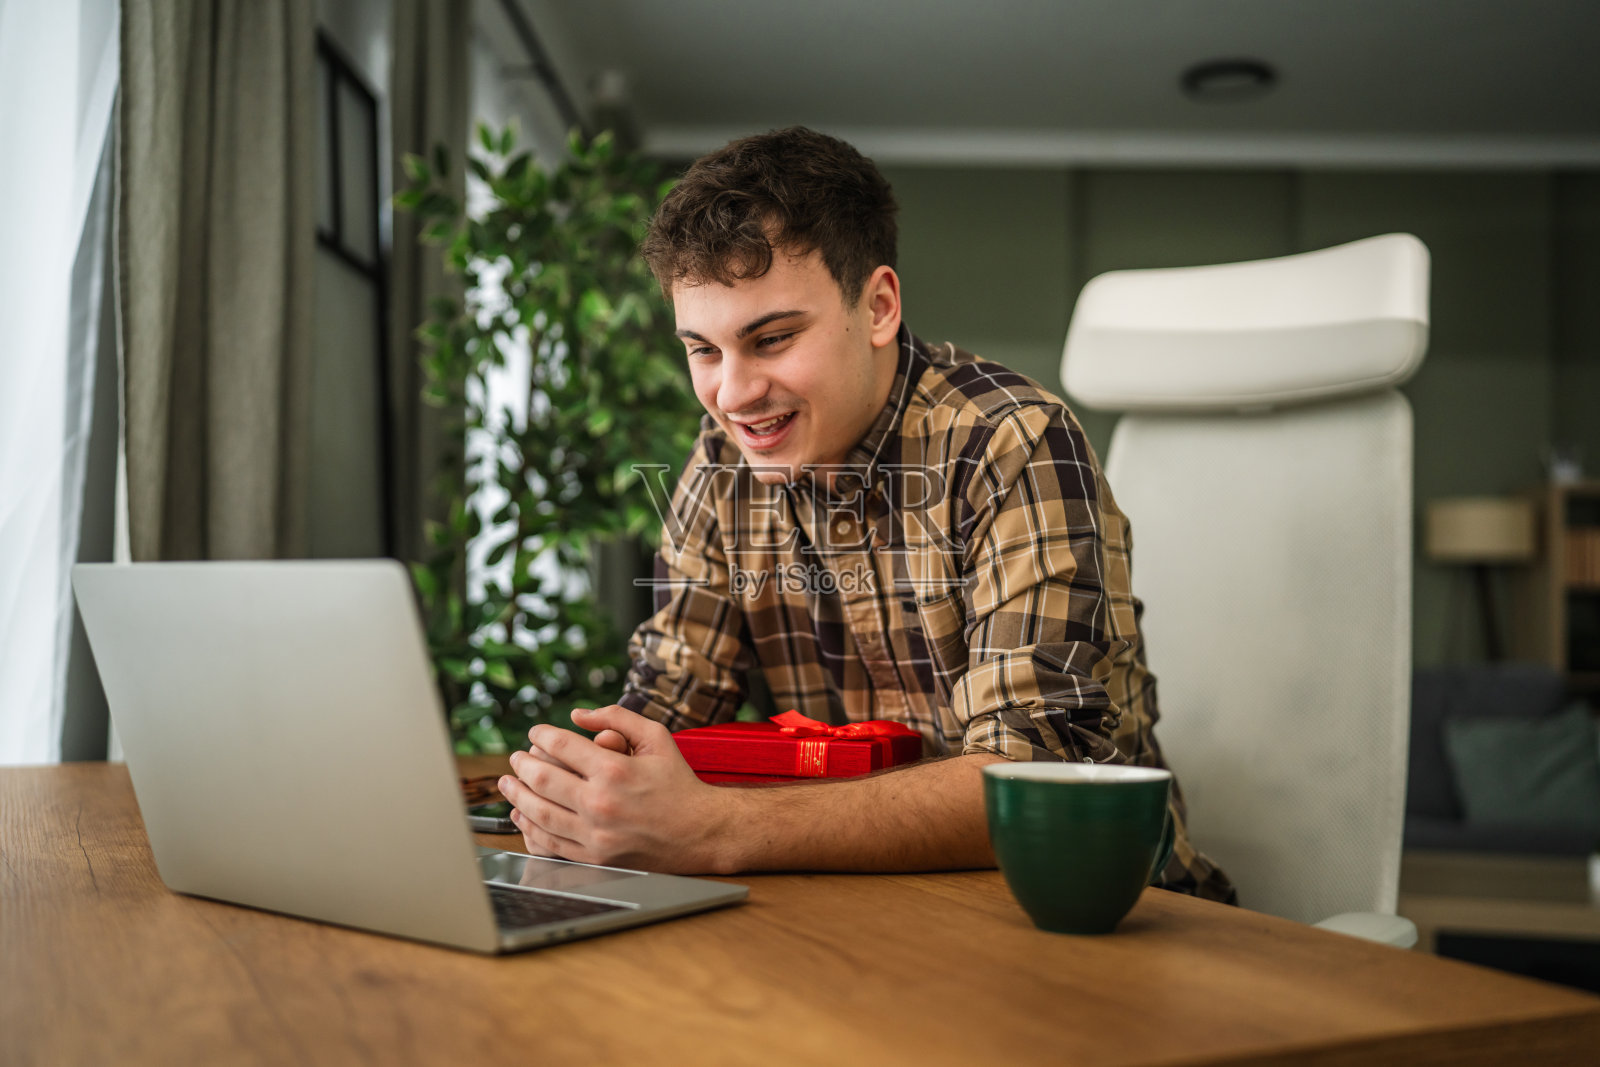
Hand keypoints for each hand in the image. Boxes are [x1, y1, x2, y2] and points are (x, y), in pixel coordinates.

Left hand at [497, 705, 730, 872]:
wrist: (701, 831)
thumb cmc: (678, 782)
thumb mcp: (657, 738)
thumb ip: (617, 718)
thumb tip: (577, 714)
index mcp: (615, 769)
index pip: (561, 745)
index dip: (541, 735)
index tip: (534, 733)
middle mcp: (601, 802)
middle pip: (543, 779)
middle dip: (521, 765)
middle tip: (514, 758)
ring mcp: (596, 833)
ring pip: (540, 813)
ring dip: (518, 795)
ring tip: (508, 784)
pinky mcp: (596, 857)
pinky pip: (551, 843)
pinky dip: (530, 828)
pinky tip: (522, 815)